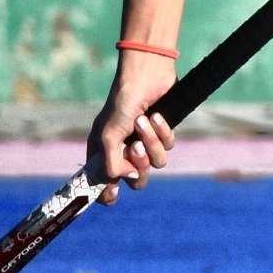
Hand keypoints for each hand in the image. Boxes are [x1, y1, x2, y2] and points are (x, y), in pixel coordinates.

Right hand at [87, 54, 177, 205]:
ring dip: (151, 142)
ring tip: (144, 121)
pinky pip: (168, 146)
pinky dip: (162, 131)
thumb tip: (125, 179)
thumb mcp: (109, 135)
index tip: (113, 195)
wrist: (147, 77)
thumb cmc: (122, 103)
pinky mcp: (162, 133)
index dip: (107, 192)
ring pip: (156, 163)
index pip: (105, 181)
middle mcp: (124, 150)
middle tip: (135, 147)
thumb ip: (113, 163)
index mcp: (104, 151)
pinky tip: (156, 115)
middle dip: (139, 166)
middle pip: (136, 180)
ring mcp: (144, 142)